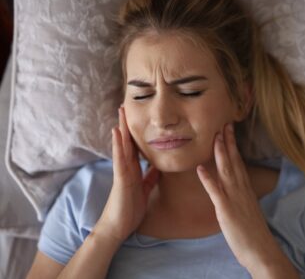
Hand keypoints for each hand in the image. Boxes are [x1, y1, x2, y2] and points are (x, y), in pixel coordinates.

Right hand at [95, 106, 158, 243]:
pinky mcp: (120, 178)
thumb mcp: (144, 190)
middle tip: (127, 106)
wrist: (118, 226)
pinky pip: (120, 159)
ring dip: (122, 128)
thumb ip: (150, 178)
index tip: (140, 118)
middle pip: (128, 142)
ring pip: (122, 146)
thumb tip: (158, 167)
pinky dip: (118, 145)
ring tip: (121, 111)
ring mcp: (122, 171)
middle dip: (128, 124)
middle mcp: (127, 167)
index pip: (135, 147)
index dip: (137, 133)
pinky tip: (117, 132)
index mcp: (133, 170)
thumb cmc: (130, 209)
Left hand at [196, 123, 292, 273]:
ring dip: (220, 153)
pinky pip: (216, 192)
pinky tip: (200, 168)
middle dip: (228, 142)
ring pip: (226, 170)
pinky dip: (208, 179)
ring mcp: (234, 198)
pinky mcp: (226, 210)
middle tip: (223, 124)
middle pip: (234, 161)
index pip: (239, 162)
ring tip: (214, 136)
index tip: (228, 131)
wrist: (261, 250)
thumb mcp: (247, 208)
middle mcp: (241, 189)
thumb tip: (233, 188)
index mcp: (245, 188)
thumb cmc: (253, 232)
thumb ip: (240, 196)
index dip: (233, 146)